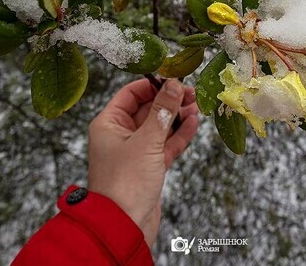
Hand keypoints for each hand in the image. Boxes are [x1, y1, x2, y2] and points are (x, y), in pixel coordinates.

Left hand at [87, 78, 199, 246]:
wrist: (124, 226)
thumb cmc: (126, 182)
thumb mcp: (146, 141)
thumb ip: (162, 111)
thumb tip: (174, 84)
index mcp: (109, 123)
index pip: (131, 94)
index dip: (153, 84)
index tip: (175, 79)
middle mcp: (120, 134)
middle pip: (147, 108)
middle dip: (169, 100)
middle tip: (192, 93)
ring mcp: (135, 151)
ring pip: (159, 126)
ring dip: (177, 116)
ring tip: (197, 106)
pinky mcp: (149, 167)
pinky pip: (165, 144)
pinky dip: (179, 134)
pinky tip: (193, 124)